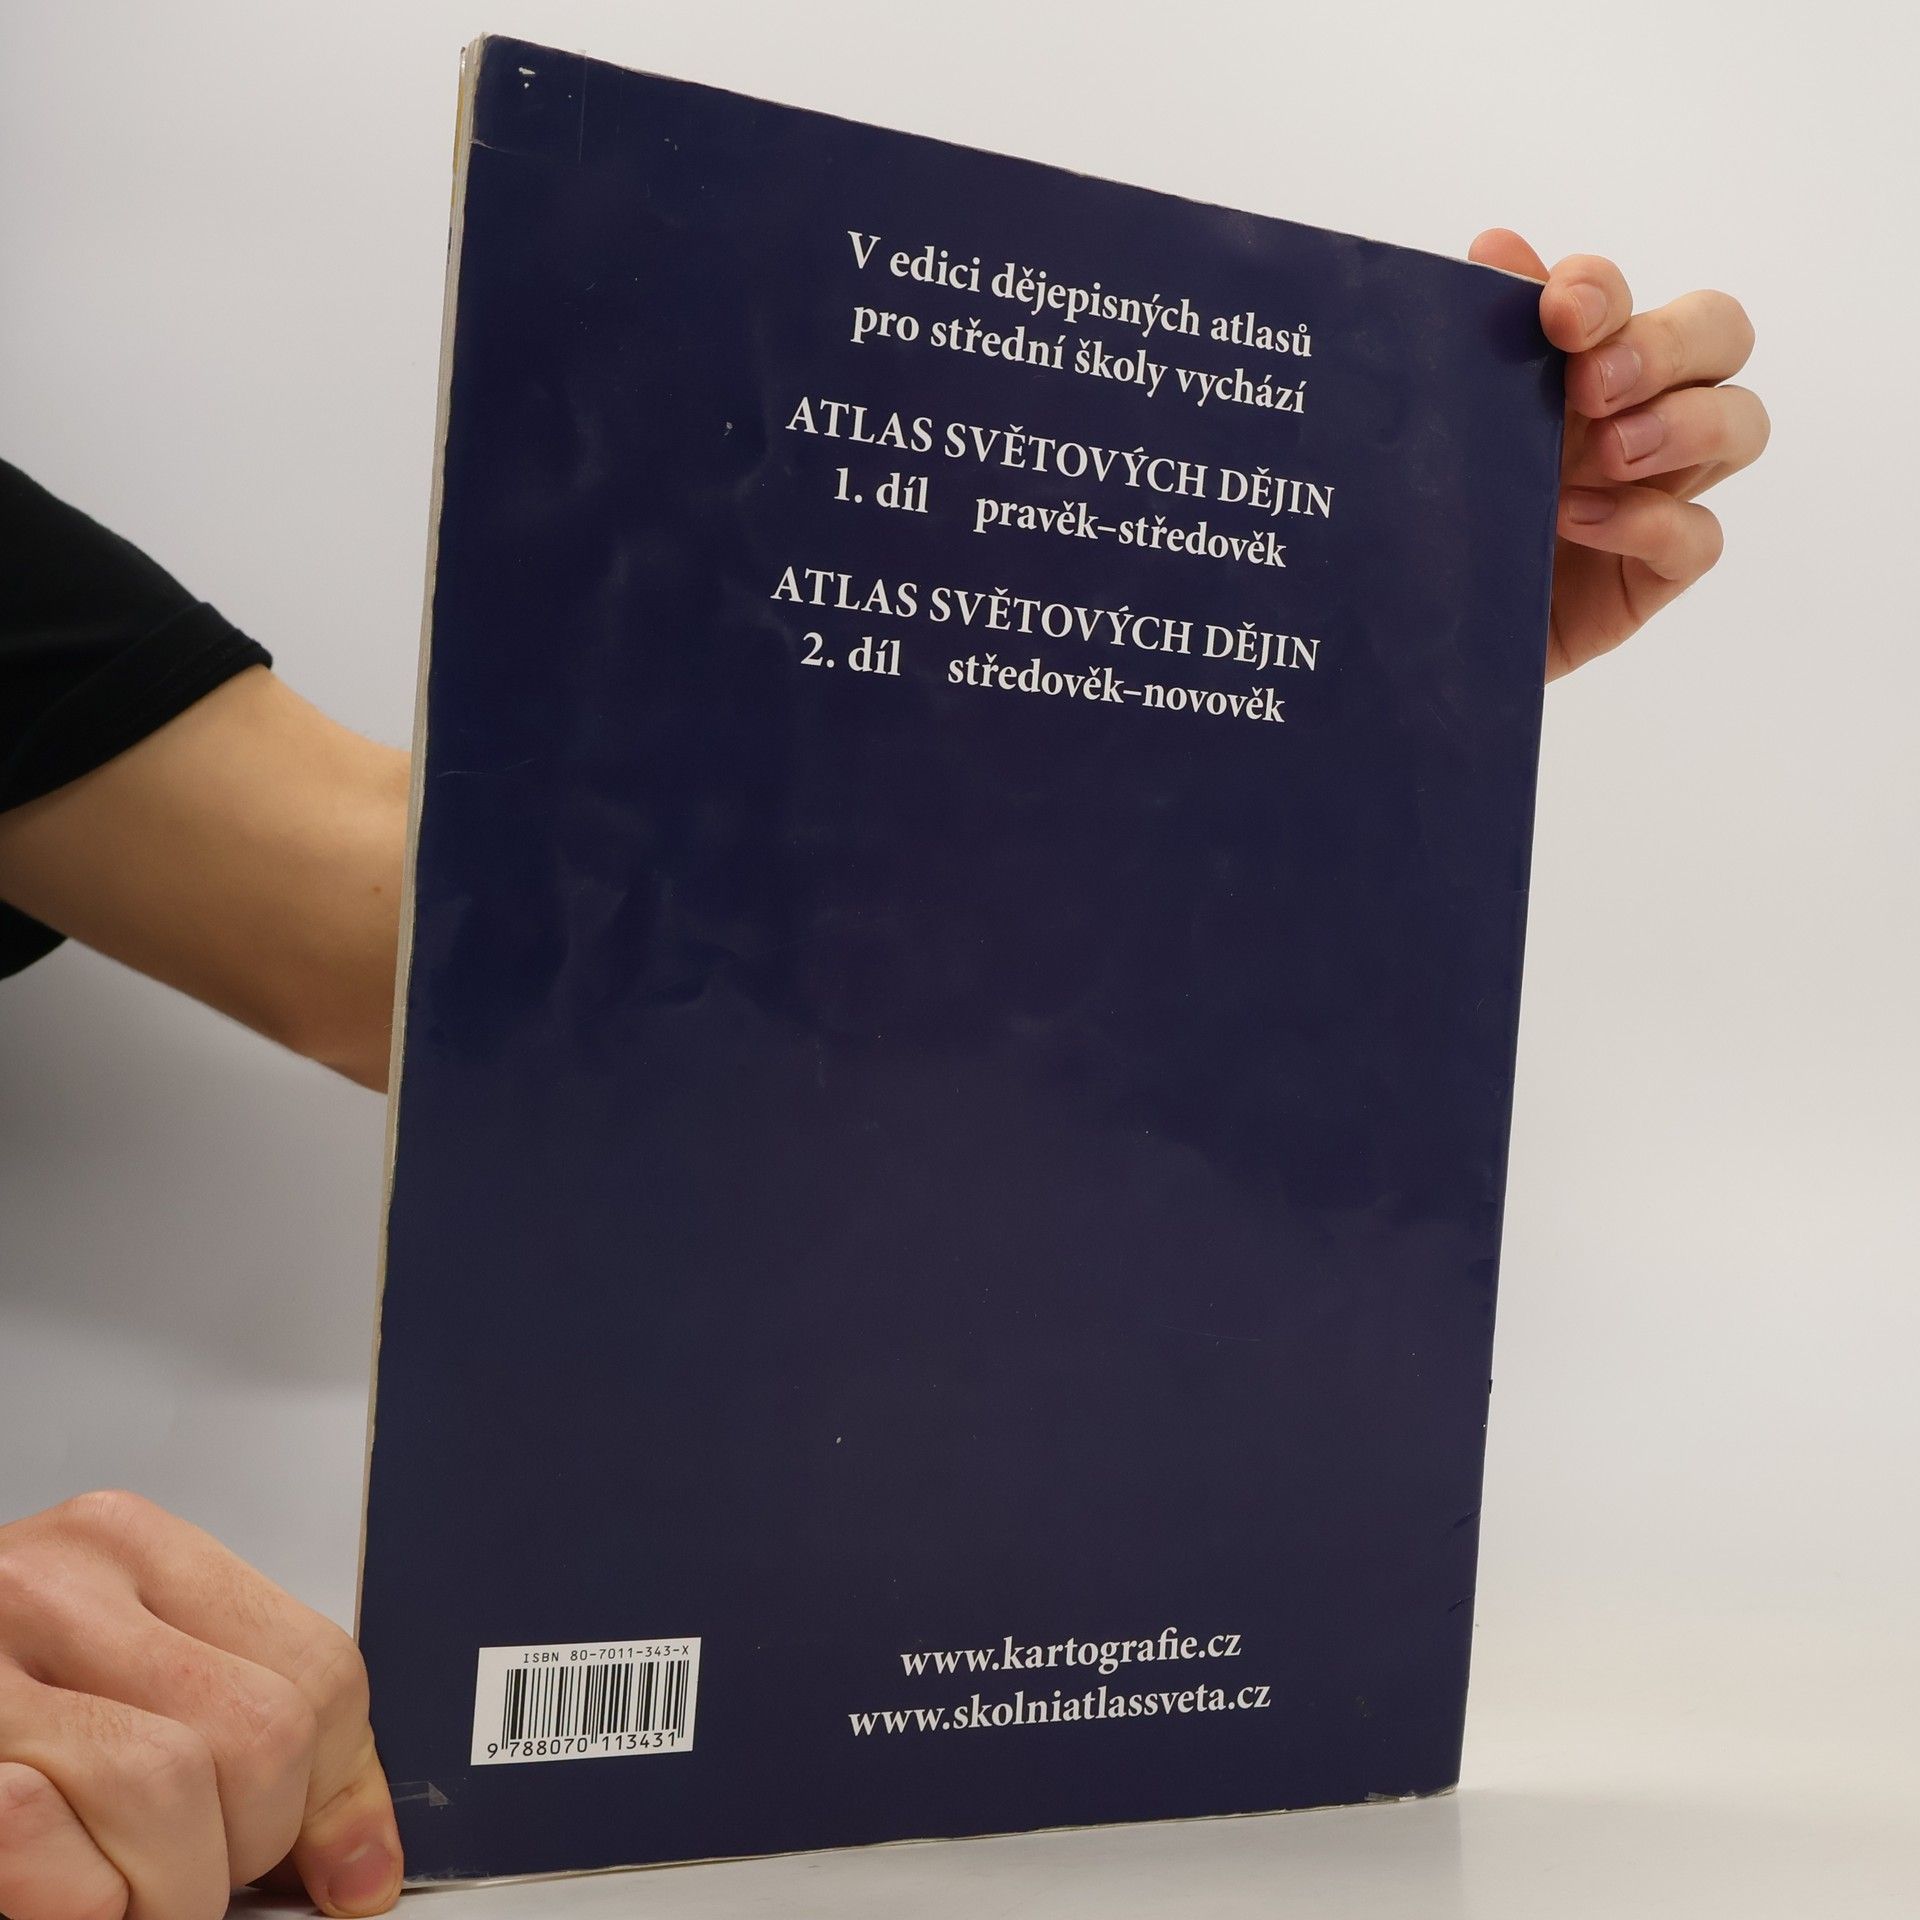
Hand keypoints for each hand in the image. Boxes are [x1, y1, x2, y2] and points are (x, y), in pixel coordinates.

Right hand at [0, 1492, 401, 1919]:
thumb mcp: (123, 1676)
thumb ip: (243, 1729)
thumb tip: (360, 1870)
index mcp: (123, 1547)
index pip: (318, 1671)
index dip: (335, 1794)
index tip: (326, 1868)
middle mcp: (48, 1585)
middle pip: (260, 1735)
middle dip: (244, 1849)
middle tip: (189, 1879)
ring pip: (168, 1791)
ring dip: (163, 1894)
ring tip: (118, 1896)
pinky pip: (49, 1850)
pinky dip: (79, 1904)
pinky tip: (53, 1884)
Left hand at [1469, 230, 1767, 679]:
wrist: (1416, 626)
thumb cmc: (1437, 515)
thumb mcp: (1449, 430)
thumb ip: (1480, 341)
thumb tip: (1497, 245)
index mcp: (1584, 362)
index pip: (1626, 296)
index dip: (1603, 290)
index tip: (1558, 313)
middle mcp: (1638, 410)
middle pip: (1719, 336)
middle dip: (1666, 347)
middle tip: (1593, 386)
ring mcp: (1659, 487)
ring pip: (1741, 424)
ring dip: (1683, 424)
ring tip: (1607, 454)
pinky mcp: (1658, 569)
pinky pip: (1701, 536)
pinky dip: (1651, 521)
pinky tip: (1580, 521)